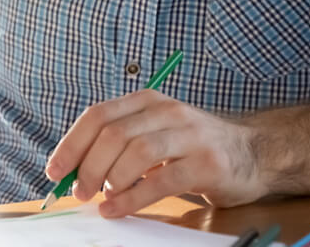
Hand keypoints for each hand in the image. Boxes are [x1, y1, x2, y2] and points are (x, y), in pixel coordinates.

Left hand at [44, 90, 264, 216]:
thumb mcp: (156, 132)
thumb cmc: (195, 146)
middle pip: (113, 134)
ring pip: (136, 153)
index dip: (72, 143)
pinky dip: (133, 198)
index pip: (98, 115)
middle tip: (79, 191)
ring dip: (109, 180)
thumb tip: (75, 171)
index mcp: (148, 101)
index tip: (55, 170)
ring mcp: (189, 135)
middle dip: (88, 166)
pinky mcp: (206, 163)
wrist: (254, 153)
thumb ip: (121, 145)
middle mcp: (167, 111)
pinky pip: (161, 181)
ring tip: (101, 199)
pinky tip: (118, 208)